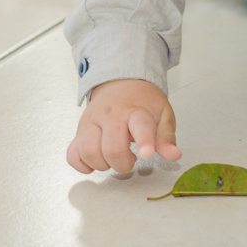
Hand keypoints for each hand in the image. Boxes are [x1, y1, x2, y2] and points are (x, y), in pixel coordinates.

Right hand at [67, 79, 181, 173]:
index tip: (147, 153)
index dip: (144, 140)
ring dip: (102, 164)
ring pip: (89, 151)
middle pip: (111, 147)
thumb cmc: (143, 102)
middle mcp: (111, 116)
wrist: (121, 82)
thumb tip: (174, 155)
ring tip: (113, 159)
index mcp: (135, 111)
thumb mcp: (162, 115)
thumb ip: (166, 138)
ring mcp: (92, 122)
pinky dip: (82, 164)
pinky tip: (94, 162)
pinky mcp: (79, 130)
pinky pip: (72, 154)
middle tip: (130, 160)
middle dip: (122, 164)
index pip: (139, 125)